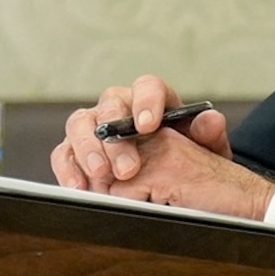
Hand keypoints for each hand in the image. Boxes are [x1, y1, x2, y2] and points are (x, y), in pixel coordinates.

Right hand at [54, 75, 273, 218]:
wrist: (171, 181)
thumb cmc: (188, 160)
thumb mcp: (206, 151)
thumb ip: (209, 135)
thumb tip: (210, 119)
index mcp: (153, 99)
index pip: (147, 86)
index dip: (146, 102)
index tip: (148, 126)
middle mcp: (119, 107)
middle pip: (109, 106)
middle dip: (116, 138)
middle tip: (127, 169)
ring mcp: (94, 127)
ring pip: (79, 124)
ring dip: (88, 149)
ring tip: (100, 176)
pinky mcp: (75, 150)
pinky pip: (64, 153)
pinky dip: (68, 169)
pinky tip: (79, 188)